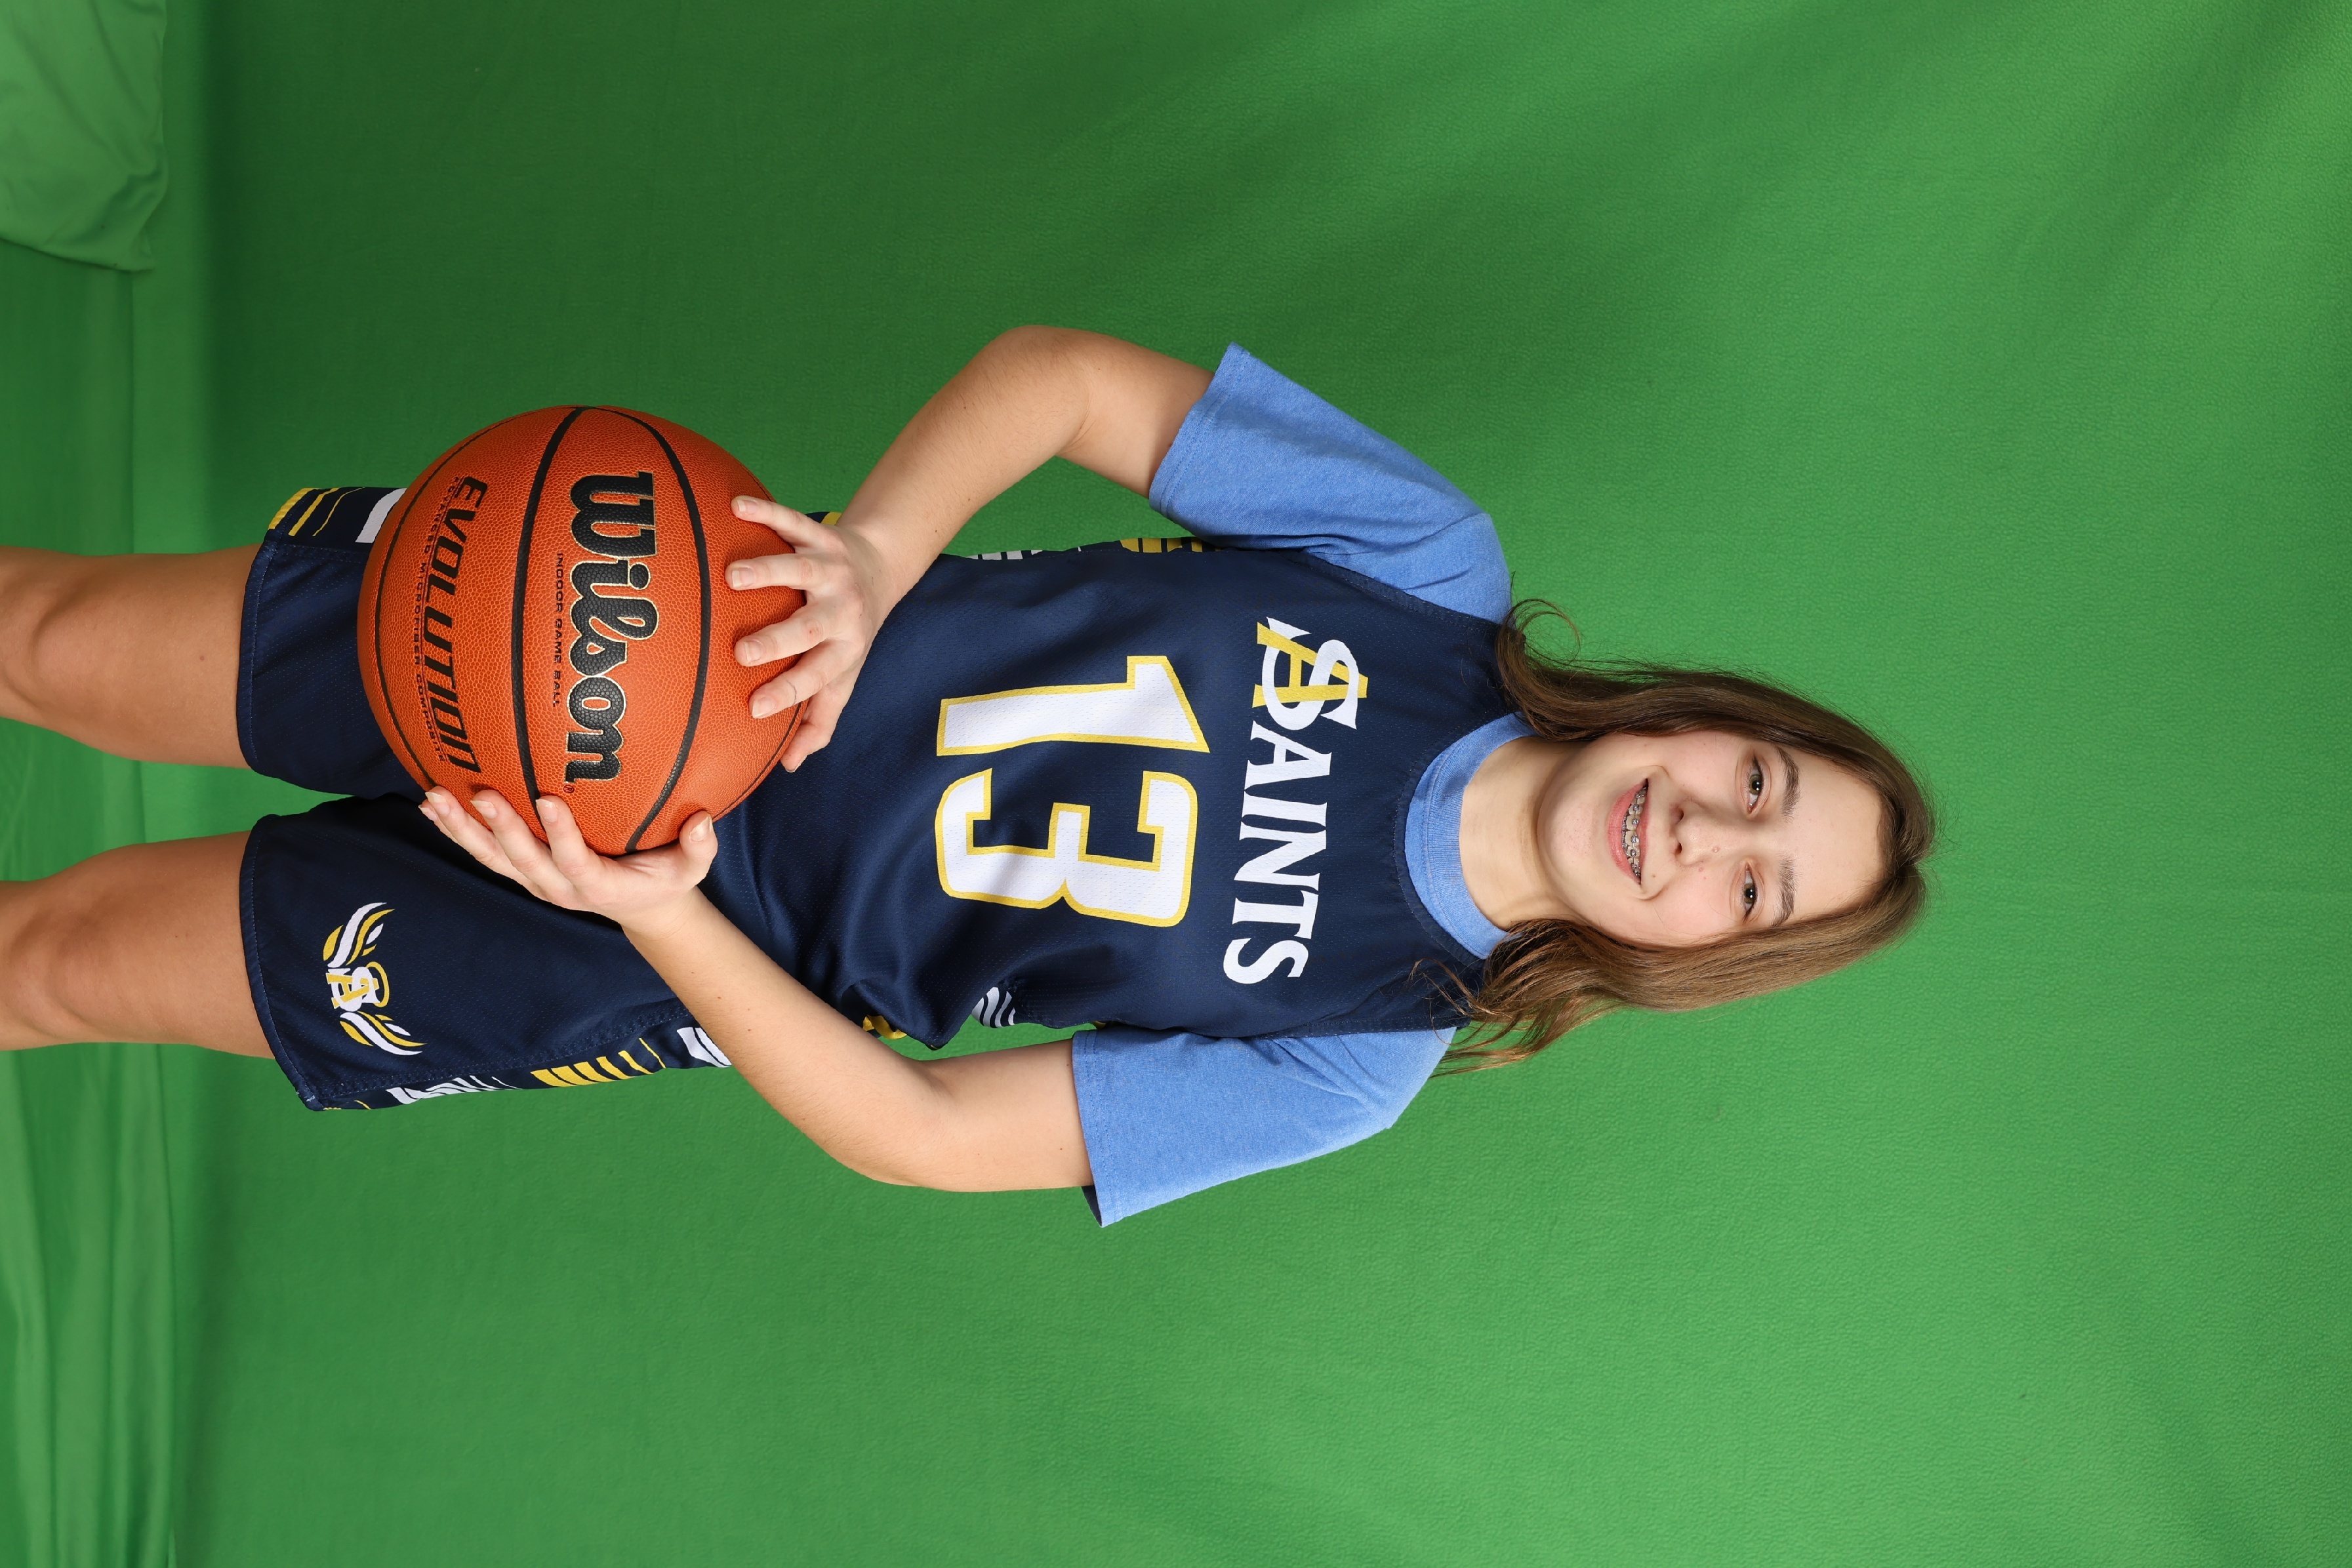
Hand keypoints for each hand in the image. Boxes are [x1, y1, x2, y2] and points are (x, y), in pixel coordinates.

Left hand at [419, 787, 716, 937]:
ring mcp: (535, 880)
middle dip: (500, 828)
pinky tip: (430, 806)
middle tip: (479, 793)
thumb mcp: (691, 868)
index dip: (561, 834)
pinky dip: (457, 831)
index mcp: (598, 885)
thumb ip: (698, 847)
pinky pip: (484, 852)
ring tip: (433, 798)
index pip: (576, 861)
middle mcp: (559, 887)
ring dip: (462, 829)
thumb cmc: (666, 878)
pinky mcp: (522, 871)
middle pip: (523, 860)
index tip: (548, 798)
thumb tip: (703, 821)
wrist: (642, 906)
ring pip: (493, 858)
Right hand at [726, 497, 902, 770]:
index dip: (789, 695)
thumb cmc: (849, 634)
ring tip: (731, 577)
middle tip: (742, 651)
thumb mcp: (844, 677)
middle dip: (778, 640)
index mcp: (843, 650)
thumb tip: (790, 765)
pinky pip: (793, 522)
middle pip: (810, 628)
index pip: (817, 678)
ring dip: (768, 573)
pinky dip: (767, 512)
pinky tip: (736, 506)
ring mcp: (830, 571)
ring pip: (800, 571)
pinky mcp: (820, 536)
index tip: (754, 708)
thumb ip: (819, 719)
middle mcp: (841, 611)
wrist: (880, 568)